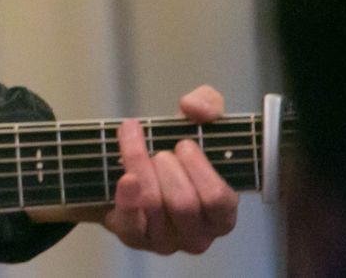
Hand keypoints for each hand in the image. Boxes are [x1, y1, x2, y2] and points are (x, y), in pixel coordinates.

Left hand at [102, 84, 238, 253]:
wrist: (123, 172)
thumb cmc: (171, 154)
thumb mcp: (193, 125)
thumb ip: (207, 105)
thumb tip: (195, 107)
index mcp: (221, 215)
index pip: (218, 199)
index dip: (199, 169)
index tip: (183, 144)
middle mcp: (198, 235)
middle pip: (184, 203)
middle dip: (166, 166)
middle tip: (159, 151)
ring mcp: (165, 241)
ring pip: (154, 205)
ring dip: (141, 166)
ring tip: (134, 147)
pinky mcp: (134, 238)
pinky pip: (131, 222)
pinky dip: (127, 196)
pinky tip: (125, 176)